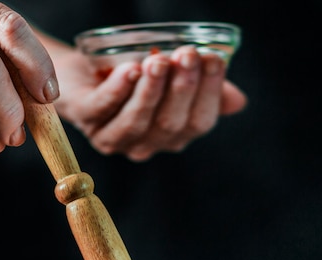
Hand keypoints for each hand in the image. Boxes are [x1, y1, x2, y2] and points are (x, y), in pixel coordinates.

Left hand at [47, 42, 246, 160]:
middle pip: (170, 124)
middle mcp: (144, 143)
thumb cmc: (133, 73)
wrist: (83, 69)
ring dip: (150, 91)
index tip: (214, 60)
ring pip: (136, 121)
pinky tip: (130, 70)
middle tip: (188, 54)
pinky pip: (103, 108)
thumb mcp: (172, 80)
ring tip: (159, 61)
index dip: (209, 94)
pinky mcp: (84, 119)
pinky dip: (118, 89)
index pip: (198, 123)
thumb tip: (238, 102)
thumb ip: (203, 89)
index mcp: (171, 136)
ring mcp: (112, 136)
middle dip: (181, 89)